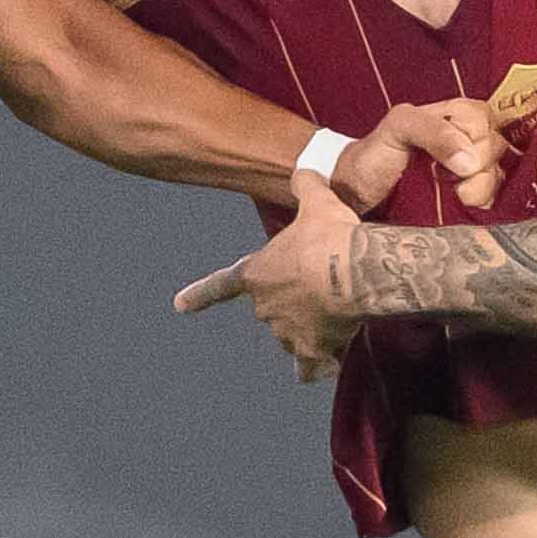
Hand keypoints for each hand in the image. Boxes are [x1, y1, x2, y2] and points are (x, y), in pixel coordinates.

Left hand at [174, 171, 361, 380]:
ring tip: (326, 326)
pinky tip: (327, 365)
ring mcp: (287, 330)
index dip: (200, 295)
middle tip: (316, 292)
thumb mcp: (317, 203)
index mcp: (258, 273)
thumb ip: (306, 187)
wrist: (356, 270)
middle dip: (289, 304)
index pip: (221, 285)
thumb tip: (304, 170)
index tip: (180, 306)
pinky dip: (316, 367)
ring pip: (289, 339)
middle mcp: (266, 306)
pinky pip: (310, 365)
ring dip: (303, 335)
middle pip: (269, 310)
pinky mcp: (313, 348)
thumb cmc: (330, 236)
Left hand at [334, 98, 505, 212]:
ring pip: (498, 174)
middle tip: (455, 181)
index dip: (474, 137)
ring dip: (482, 188)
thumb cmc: (373, 157)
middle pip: (496, 147)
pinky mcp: (469, 201)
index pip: (483, 118)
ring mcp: (469, 172)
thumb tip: (470, 160)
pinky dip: (485, 204)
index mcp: (451, 116)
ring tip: (458, 197)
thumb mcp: (397, 128)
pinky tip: (465, 207)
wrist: (355, 198)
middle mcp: (465, 141)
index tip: (456, 159)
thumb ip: (432, 130)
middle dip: (479, 166)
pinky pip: (494, 199)